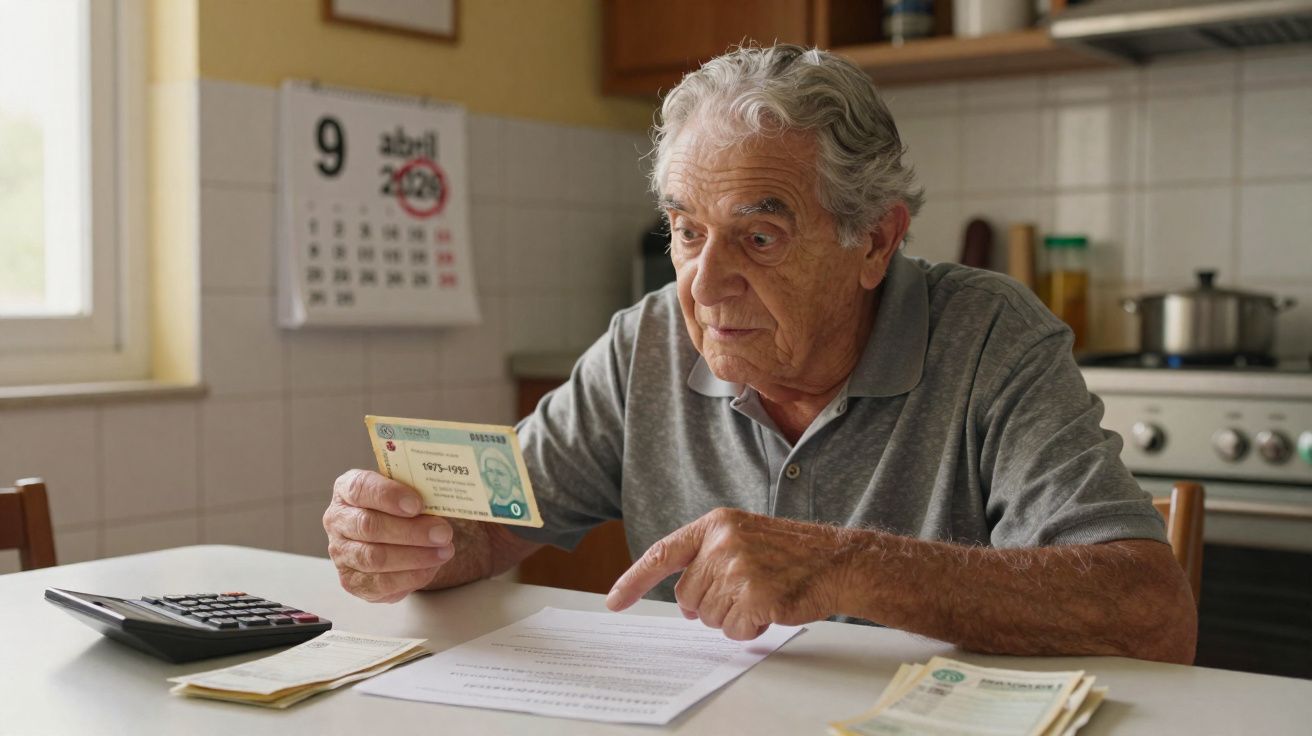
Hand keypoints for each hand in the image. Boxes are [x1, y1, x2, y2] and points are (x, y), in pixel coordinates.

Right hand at [323, 469, 454, 602]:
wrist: (400, 537)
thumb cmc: (403, 508)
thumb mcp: (409, 491)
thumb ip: (419, 491)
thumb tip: (444, 497)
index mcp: (347, 488)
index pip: (361, 488)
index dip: (389, 495)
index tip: (417, 504)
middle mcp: (338, 520)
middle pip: (369, 526)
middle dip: (410, 531)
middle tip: (443, 532)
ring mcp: (341, 552)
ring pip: (374, 558)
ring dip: (414, 556)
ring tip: (444, 551)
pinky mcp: (351, 581)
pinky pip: (380, 583)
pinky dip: (410, 576)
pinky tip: (431, 567)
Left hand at [605, 508, 849, 639]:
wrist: (837, 561)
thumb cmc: (792, 554)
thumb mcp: (744, 538)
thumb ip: (708, 559)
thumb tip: (685, 603)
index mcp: (716, 524)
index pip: (662, 554)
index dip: (634, 580)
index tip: (614, 601)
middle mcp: (722, 543)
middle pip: (687, 597)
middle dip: (711, 606)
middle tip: (744, 592)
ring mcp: (738, 568)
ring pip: (709, 617)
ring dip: (734, 618)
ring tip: (762, 596)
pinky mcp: (754, 595)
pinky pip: (734, 630)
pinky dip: (750, 629)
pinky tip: (771, 609)